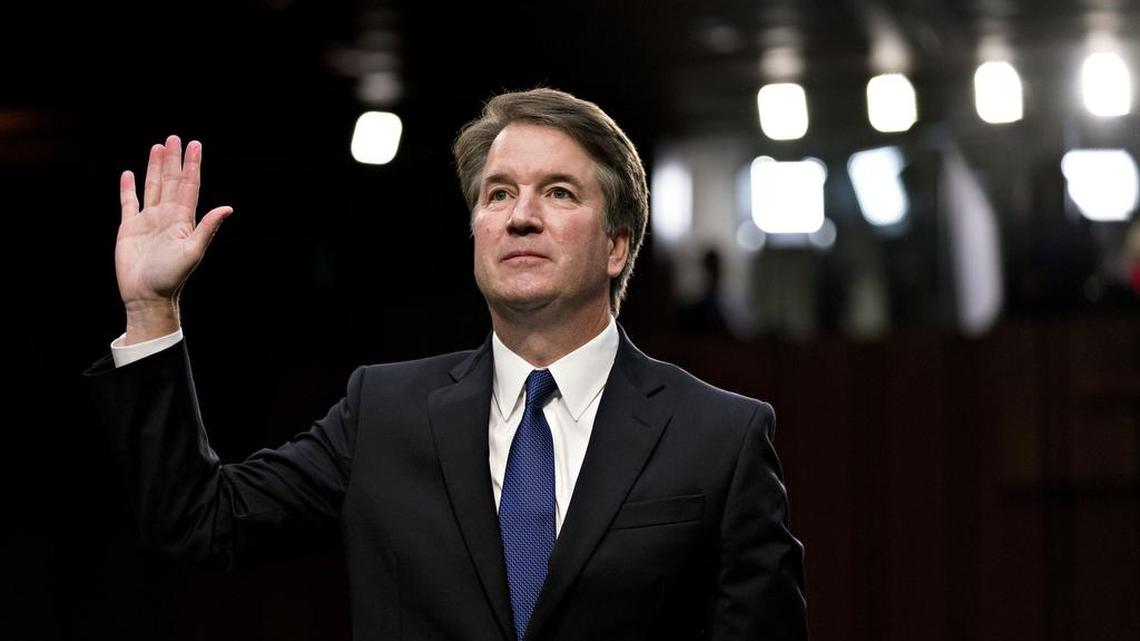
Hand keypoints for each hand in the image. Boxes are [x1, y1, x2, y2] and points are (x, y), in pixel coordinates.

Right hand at [115, 135, 232, 341]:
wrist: (147, 296)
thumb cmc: (172, 278)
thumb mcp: (193, 251)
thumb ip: (208, 228)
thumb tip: (228, 208)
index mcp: (183, 220)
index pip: (189, 186)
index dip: (192, 166)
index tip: (195, 144)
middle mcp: (167, 216)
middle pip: (171, 181)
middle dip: (174, 160)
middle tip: (176, 137)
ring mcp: (148, 221)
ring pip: (152, 187)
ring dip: (155, 167)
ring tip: (158, 147)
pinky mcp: (129, 228)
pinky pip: (129, 203)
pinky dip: (129, 188)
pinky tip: (130, 174)